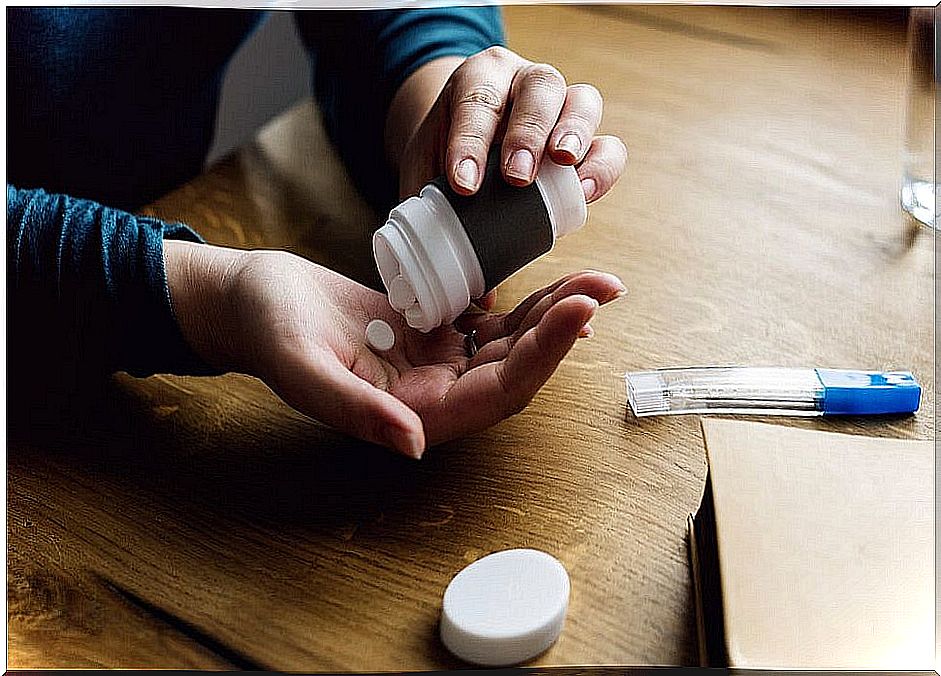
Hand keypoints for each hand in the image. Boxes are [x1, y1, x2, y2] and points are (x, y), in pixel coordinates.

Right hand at [165, 240, 625, 458]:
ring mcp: (435, 364)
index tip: (576, 312)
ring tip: (593, 278)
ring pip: (508, 344)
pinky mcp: (432, 333)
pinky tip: (549, 278)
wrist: (251, 300)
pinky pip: (488, 321)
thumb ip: (355, 410)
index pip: (494, 394)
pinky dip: (520, 302)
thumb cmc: (267, 330)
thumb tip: (414, 445)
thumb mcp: (301, 365)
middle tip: (603, 286)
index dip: (539, 357)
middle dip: (562, 331)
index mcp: (410, 414)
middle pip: (516, 370)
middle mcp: (433, 396)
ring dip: (551, 314)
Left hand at [388, 48, 627, 201]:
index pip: (476, 99)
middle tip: (516, 177)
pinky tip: (586, 192)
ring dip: (575, 136)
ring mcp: (564, 106)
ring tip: (563, 168)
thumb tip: (480, 295)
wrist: (468, 147)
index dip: (470, 141)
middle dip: (527, 133)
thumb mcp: (428, 175)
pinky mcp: (590, 140)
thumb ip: (435, 220)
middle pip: (538, 87)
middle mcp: (525, 82)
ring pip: (582, 102)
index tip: (464, 184)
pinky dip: (602, 167)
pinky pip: (609, 145)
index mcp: (479, 79)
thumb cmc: (449, 157)